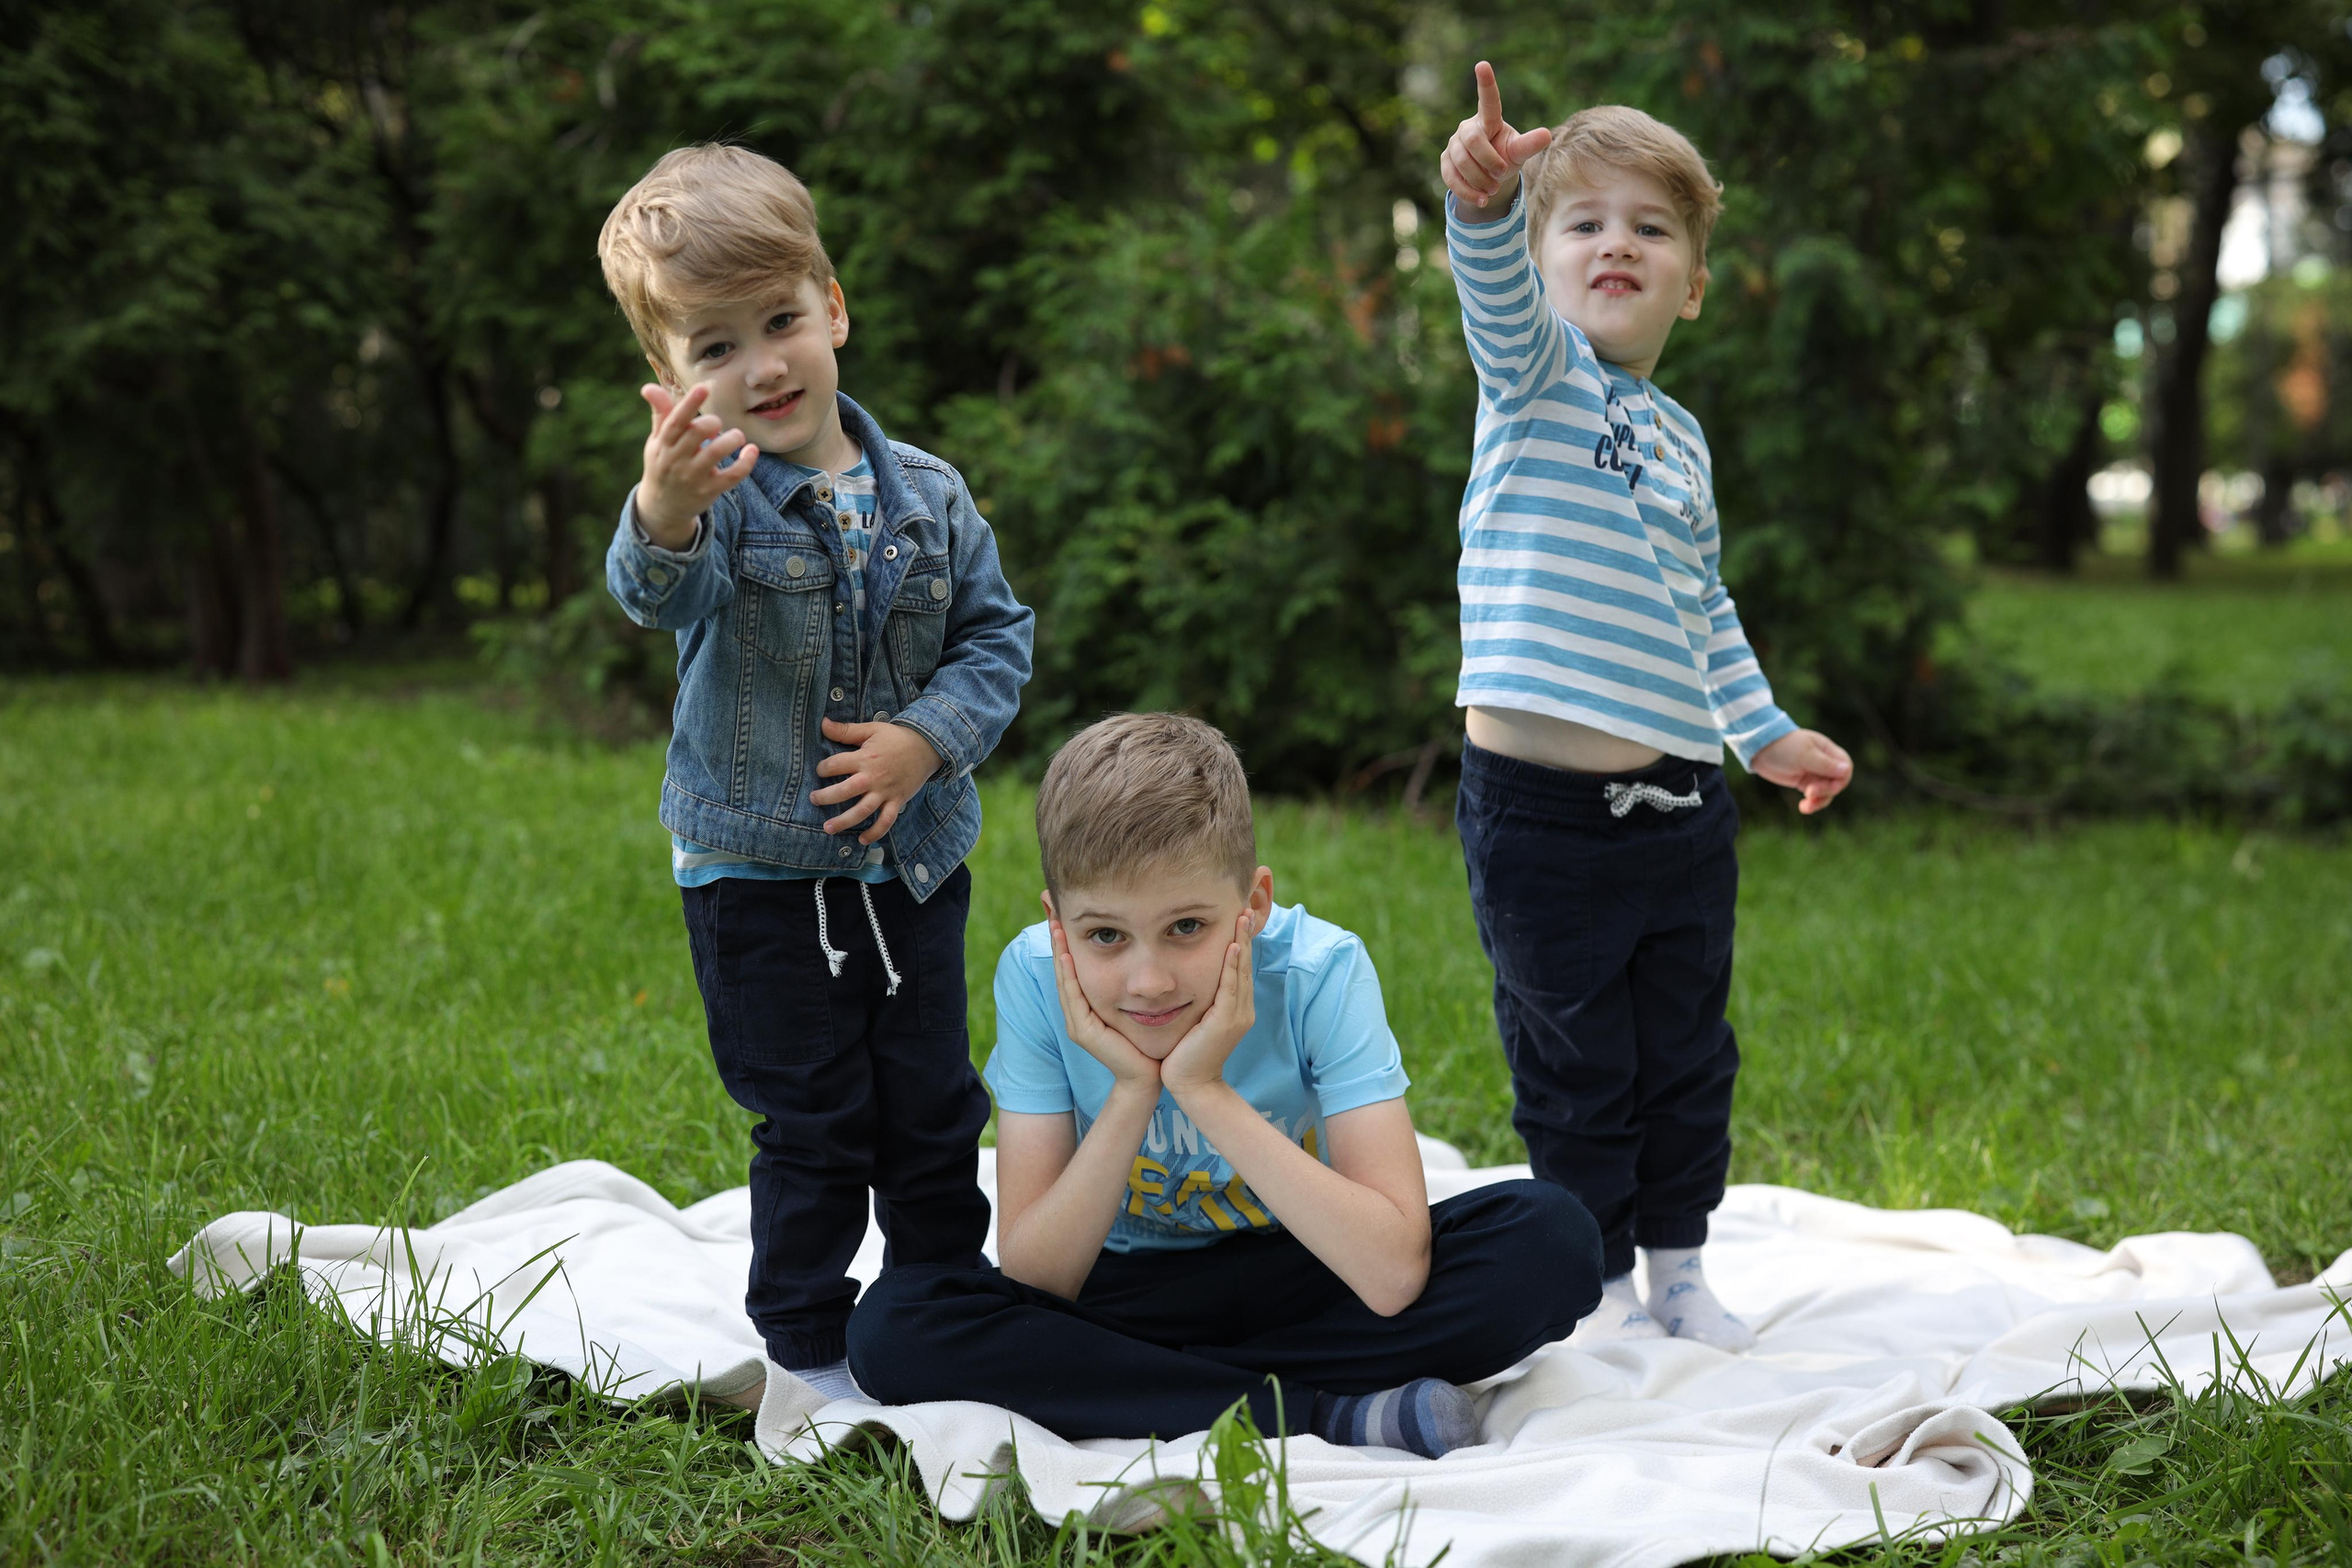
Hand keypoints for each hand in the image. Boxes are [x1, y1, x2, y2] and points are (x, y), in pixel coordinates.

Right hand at [634, 383, 757, 547]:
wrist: (663, 507)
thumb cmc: (663, 464)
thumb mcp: (657, 441)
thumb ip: (660, 413)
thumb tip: (648, 386)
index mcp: (664, 444)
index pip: (675, 421)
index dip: (689, 403)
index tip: (703, 388)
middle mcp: (677, 460)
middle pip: (695, 435)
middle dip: (711, 423)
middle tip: (717, 423)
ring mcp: (694, 477)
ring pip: (715, 453)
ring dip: (730, 440)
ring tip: (737, 436)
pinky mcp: (710, 490)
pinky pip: (732, 476)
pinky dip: (746, 463)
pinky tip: (751, 451)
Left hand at [810, 719, 940, 842]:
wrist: (927, 746)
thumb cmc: (896, 738)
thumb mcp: (871, 729)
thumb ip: (846, 730)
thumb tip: (823, 723)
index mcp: (865, 758)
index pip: (836, 765)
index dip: (823, 768)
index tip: (820, 771)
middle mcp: (873, 777)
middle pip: (845, 791)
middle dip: (825, 797)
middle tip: (813, 800)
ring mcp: (885, 792)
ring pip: (862, 810)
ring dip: (844, 821)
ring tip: (827, 828)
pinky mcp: (897, 801)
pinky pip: (886, 821)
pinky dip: (875, 832)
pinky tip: (862, 840)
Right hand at [1048, 920, 1161, 1089]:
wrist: (1149, 1075)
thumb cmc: (1148, 1038)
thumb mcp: (1139, 1002)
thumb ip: (1133, 980)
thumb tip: (1140, 952)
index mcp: (1088, 1003)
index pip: (1073, 962)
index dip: (1066, 935)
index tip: (1063, 906)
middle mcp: (1078, 1010)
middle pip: (1063, 965)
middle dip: (1056, 934)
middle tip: (1050, 904)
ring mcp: (1078, 1021)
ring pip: (1065, 978)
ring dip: (1058, 950)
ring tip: (1055, 923)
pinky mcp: (1084, 1031)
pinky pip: (1073, 997)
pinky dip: (1068, 975)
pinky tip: (1066, 955)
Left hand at [1159, 914, 1257, 1099]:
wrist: (1191, 1085)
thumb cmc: (1187, 1053)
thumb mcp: (1196, 1020)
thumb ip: (1200, 1000)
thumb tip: (1187, 978)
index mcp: (1236, 1007)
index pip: (1238, 967)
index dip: (1240, 941)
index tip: (1239, 916)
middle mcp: (1242, 1008)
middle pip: (1244, 964)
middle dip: (1245, 935)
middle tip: (1246, 907)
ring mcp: (1237, 1014)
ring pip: (1240, 971)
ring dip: (1242, 942)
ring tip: (1243, 917)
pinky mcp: (1226, 1021)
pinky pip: (1231, 987)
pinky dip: (1232, 965)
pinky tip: (1233, 946)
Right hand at [1441, 61, 1552, 216]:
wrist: (1488, 177)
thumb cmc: (1506, 156)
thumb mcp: (1519, 151)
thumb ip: (1530, 144)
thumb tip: (1547, 134)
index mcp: (1489, 120)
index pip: (1488, 100)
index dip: (1486, 83)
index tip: (1482, 64)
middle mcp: (1468, 127)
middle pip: (1473, 141)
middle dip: (1488, 161)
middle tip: (1501, 175)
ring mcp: (1453, 144)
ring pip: (1461, 161)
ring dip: (1479, 179)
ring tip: (1492, 190)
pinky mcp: (1445, 161)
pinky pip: (1451, 177)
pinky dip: (1467, 191)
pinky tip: (1481, 199)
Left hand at [1752, 729, 1853, 814]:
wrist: (1760, 748)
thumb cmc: (1784, 746)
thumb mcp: (1804, 755)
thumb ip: (1825, 764)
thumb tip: (1847, 770)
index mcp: (1828, 751)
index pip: (1846, 768)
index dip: (1840, 780)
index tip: (1829, 785)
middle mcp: (1824, 762)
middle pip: (1837, 783)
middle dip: (1825, 791)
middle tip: (1809, 792)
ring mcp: (1814, 773)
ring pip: (1826, 792)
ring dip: (1819, 801)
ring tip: (1805, 806)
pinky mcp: (1804, 782)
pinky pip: (1814, 796)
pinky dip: (1811, 803)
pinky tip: (1803, 807)